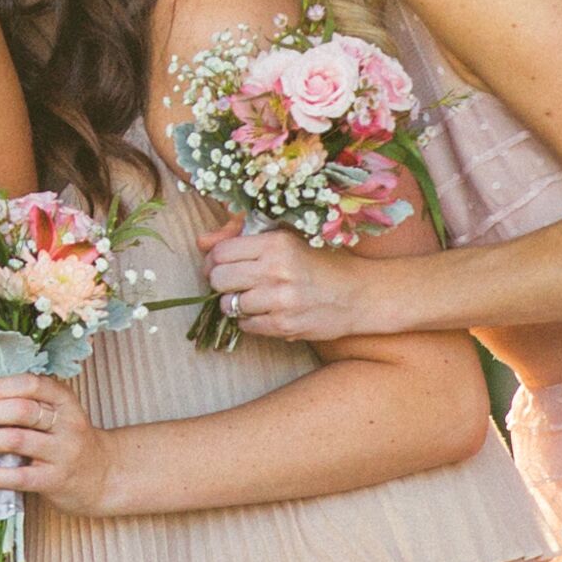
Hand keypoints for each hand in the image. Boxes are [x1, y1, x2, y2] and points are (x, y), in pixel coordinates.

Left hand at [0, 375, 112, 516]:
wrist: (103, 477)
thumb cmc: (67, 441)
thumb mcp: (54, 414)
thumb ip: (21, 400)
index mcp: (65, 401)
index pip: (32, 384)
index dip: (1, 386)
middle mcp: (66, 424)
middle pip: (20, 410)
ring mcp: (62, 454)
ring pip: (15, 440)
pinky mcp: (54, 481)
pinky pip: (16, 477)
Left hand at [198, 222, 389, 345]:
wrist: (360, 294)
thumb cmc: (321, 263)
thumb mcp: (286, 238)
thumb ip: (240, 235)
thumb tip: (201, 241)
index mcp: (276, 243)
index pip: (220, 252)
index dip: (214, 259)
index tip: (220, 264)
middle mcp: (276, 270)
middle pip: (218, 279)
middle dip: (220, 282)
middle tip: (233, 283)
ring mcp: (280, 300)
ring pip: (229, 305)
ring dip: (234, 304)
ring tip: (253, 298)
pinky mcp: (285, 325)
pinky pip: (246, 326)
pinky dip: (249, 321)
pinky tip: (265, 312)